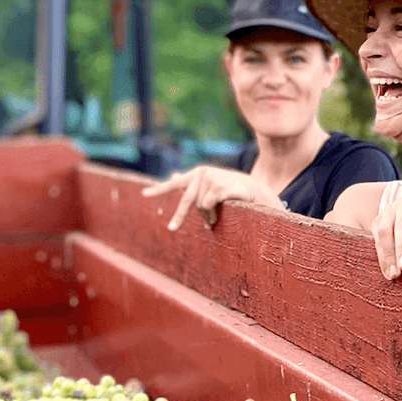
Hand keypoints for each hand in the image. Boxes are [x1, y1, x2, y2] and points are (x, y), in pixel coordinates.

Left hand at [141, 166, 282, 229]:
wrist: (257, 193)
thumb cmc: (234, 192)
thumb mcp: (212, 187)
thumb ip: (193, 183)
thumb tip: (174, 174)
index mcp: (199, 173)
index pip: (176, 183)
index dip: (159, 189)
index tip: (144, 194)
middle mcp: (203, 173)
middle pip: (186, 199)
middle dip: (180, 216)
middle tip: (172, 228)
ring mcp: (211, 178)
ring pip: (199, 205)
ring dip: (207, 216)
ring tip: (216, 217)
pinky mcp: (219, 185)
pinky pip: (208, 206)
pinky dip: (213, 214)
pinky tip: (221, 214)